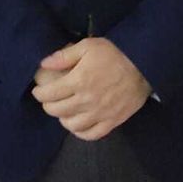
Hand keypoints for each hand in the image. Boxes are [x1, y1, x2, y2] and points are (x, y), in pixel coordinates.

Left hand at [30, 38, 150, 140]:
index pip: (49, 94)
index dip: (39, 93)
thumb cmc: (114, 54)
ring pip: (72, 125)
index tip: (38, 91)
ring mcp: (100, 113)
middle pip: (57, 111)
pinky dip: (81, 132)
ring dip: (63, 119)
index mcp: (78, 81)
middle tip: (49, 99)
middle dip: (48, 105)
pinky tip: (78, 124)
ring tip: (63, 111)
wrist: (144, 66)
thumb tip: (44, 64)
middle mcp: (87, 100)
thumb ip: (64, 56)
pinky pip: (92, 134)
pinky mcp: (113, 121)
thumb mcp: (87, 46)